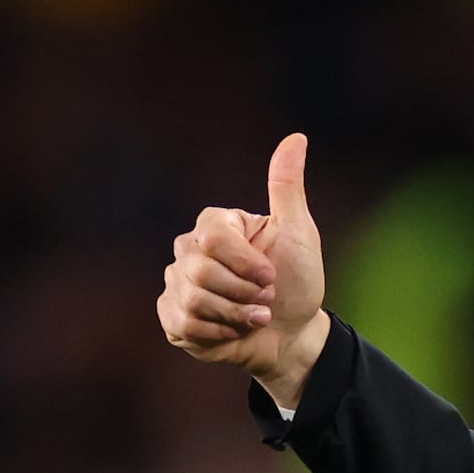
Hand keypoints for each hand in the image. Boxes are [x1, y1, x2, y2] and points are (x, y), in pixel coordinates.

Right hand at [159, 133, 331, 406]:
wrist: (293, 333)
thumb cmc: (298, 281)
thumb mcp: (299, 234)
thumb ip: (287, 188)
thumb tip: (296, 137)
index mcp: (215, 225)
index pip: (213, 238)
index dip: (246, 264)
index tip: (271, 276)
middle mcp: (189, 249)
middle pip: (201, 272)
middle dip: (243, 294)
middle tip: (264, 300)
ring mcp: (178, 283)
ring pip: (193, 300)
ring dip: (234, 316)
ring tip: (252, 317)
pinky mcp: (173, 317)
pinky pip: (182, 324)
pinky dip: (215, 335)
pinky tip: (232, 332)